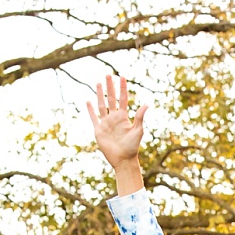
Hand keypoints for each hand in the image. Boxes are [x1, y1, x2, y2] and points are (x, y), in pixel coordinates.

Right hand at [86, 74, 147, 193]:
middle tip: (108, 74)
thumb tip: (147, 105)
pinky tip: (88, 102)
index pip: (122, 99)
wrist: (123, 160)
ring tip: (98, 83)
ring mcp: (106, 123)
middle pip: (111, 98)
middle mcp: (114, 118)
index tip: (122, 77)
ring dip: (99, 94)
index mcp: (123, 117)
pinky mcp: (98, 130)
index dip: (122, 88)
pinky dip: (90, 110)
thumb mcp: (138, 131)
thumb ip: (139, 117)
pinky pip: (93, 118)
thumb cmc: (132, 147)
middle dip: (110, 87)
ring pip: (101, 105)